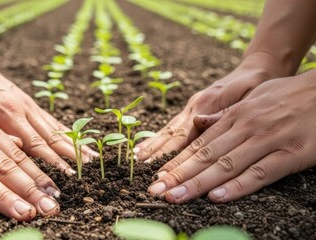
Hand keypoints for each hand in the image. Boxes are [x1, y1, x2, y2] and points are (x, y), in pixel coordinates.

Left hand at [0, 48, 96, 174]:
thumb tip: (16, 148)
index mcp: (8, 113)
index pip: (35, 143)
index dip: (52, 160)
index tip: (67, 173)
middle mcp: (24, 110)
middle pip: (52, 136)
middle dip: (70, 155)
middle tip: (88, 169)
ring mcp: (30, 106)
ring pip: (56, 128)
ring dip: (74, 144)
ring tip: (92, 156)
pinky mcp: (31, 104)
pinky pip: (51, 120)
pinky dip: (66, 131)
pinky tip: (78, 139)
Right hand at [135, 52, 288, 161]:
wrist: (256, 69)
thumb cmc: (255, 85)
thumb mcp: (248, 96)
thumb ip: (223, 111)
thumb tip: (199, 122)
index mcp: (205, 105)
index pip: (183, 134)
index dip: (169, 152)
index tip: (158, 168)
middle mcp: (194, 107)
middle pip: (170, 133)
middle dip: (154, 151)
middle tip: (139, 167)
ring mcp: (191, 108)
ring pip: (168, 129)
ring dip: (152, 144)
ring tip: (136, 158)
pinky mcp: (192, 110)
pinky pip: (173, 126)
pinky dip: (159, 137)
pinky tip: (148, 146)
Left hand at [148, 69, 315, 202]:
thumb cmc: (289, 95)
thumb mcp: (253, 98)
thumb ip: (226, 114)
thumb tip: (199, 123)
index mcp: (236, 116)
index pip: (199, 143)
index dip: (177, 161)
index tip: (158, 176)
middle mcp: (246, 127)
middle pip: (205, 156)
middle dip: (178, 175)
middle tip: (156, 191)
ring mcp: (268, 140)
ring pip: (226, 165)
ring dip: (198, 183)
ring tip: (175, 197)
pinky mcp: (291, 154)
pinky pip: (260, 173)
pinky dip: (237, 186)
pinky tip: (216, 197)